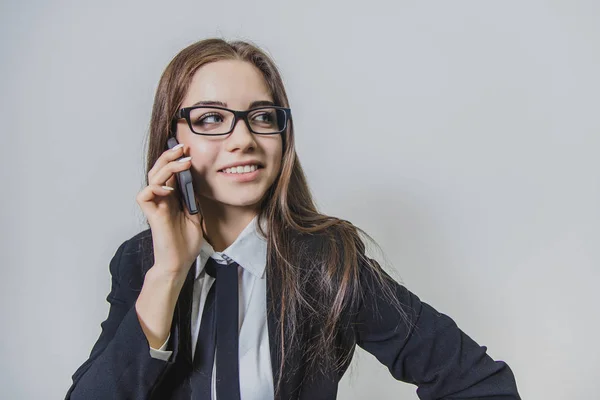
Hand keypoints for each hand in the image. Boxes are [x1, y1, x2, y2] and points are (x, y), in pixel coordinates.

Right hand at [136, 142, 203, 279]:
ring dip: (167, 167)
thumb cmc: (186, 243)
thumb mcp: (196, 215)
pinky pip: (144, 195)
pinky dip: (155, 188)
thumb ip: (193, 198)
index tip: (188, 150)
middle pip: (159, 170)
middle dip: (170, 156)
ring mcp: (156, 205)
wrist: (180, 262)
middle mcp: (162, 198)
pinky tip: (168, 188)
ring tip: (183, 162)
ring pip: (152, 177)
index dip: (176, 159)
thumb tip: (198, 181)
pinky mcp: (151, 214)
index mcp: (172, 197)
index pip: (170, 172)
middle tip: (183, 148)